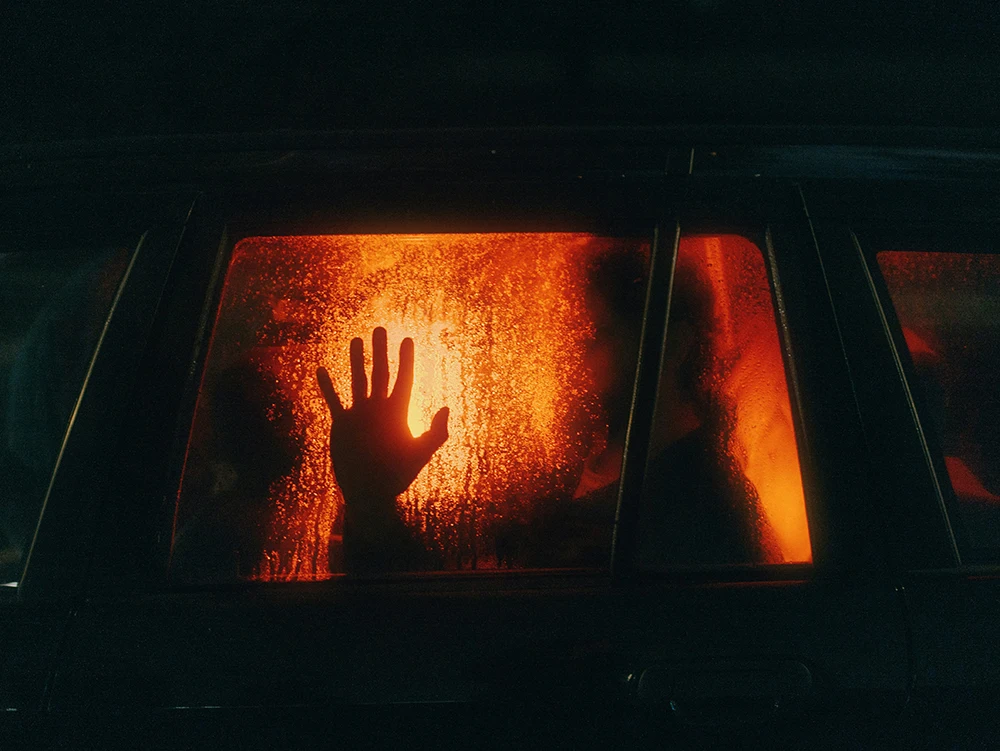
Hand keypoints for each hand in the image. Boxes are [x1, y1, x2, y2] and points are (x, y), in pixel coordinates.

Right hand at [317, 327, 448, 508]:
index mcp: (398, 412)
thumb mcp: (420, 454)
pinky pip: (334, 400)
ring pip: (358, 380)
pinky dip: (327, 386)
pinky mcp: (342, 424)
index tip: (408, 339)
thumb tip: (446, 408)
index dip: (406, 360)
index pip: (404, 379)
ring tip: (356, 339)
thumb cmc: (399, 476)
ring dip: (355, 361)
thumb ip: (435, 433)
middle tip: (380, 328)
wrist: (371, 493)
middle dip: (380, 351)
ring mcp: (360, 415)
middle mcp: (379, 409)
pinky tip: (321, 369)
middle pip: (380, 373)